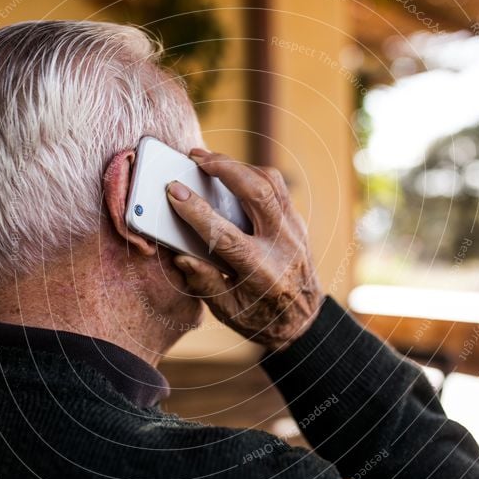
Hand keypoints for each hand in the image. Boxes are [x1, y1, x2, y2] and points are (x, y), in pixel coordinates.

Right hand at [166, 148, 322, 350]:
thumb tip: (179, 255)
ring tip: (210, 160)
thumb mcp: (225, 310)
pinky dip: (253, 175)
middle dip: (224, 168)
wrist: (304, 321)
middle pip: (257, 192)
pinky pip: (277, 188)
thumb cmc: (260, 317)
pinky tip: (232, 175)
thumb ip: (202, 281)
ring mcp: (294, 230)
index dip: (195, 211)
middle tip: (195, 157)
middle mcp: (281, 245)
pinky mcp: (297, 222)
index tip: (174, 191)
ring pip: (271, 182)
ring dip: (239, 166)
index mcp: (260, 271)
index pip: (223, 234)